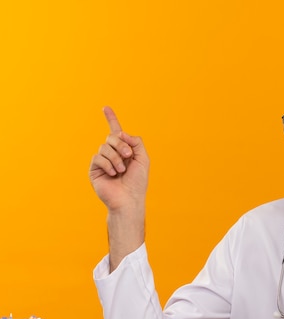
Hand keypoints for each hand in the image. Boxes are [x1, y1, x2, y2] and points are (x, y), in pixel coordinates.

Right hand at [89, 107, 149, 269]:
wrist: (129, 199)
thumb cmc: (138, 182)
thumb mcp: (143, 159)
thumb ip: (136, 142)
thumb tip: (121, 133)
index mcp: (124, 150)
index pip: (116, 132)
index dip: (111, 119)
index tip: (105, 107)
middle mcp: (112, 154)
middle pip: (112, 136)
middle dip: (121, 144)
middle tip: (128, 156)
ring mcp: (102, 161)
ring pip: (105, 146)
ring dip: (116, 158)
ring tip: (121, 171)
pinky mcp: (94, 169)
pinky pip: (98, 157)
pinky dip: (108, 164)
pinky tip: (113, 174)